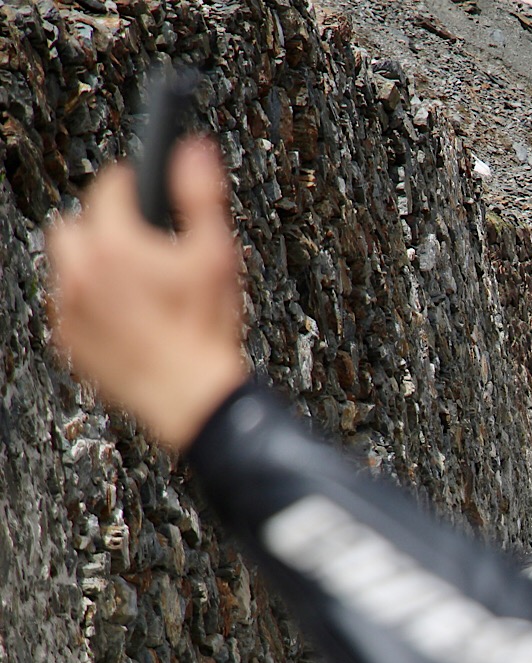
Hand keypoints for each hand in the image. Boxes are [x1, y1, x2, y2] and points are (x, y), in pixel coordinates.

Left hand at [46, 137, 249, 450]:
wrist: (188, 394)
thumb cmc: (204, 331)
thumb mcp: (217, 254)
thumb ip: (200, 195)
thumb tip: (193, 150)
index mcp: (114, 243)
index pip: (109, 186)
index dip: (134, 185)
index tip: (147, 193)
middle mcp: (80, 271)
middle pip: (77, 223)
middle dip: (106, 225)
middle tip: (143, 244)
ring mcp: (68, 306)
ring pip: (68, 264)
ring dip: (95, 263)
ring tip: (136, 283)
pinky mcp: (67, 337)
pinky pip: (68, 303)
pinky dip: (91, 302)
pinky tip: (127, 315)